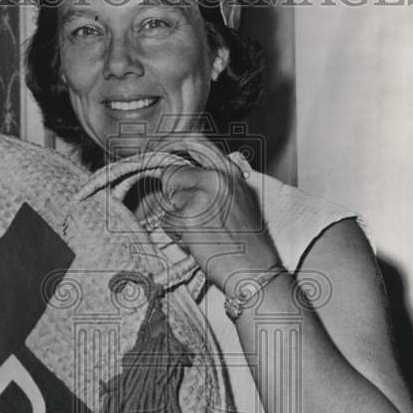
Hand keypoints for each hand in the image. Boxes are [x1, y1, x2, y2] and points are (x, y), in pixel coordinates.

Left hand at [159, 150, 279, 291]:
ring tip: (201, 233)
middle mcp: (217, 178)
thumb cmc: (247, 243)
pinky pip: (167, 221)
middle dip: (174, 196)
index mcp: (229, 172)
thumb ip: (214, 184)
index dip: (170, 145)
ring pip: (168, 201)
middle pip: (171, 174)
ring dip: (177, 219)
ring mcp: (202, 196)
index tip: (157, 149)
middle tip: (194, 217)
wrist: (255, 271)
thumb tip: (182, 174)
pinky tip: (198, 242)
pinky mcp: (190, 217)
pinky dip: (177, 235)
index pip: (193, 142)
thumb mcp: (239, 201)